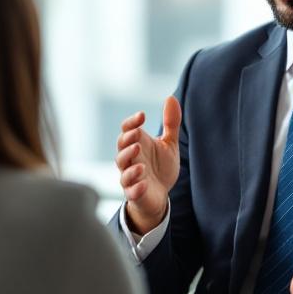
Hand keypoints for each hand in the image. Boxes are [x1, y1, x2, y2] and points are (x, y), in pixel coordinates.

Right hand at [117, 96, 181, 232]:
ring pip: (123, 170)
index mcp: (137, 144)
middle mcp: (130, 159)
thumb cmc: (160, 168)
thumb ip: (171, 123)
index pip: (127, 130)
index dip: (131, 122)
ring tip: (141, 163)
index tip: (142, 115)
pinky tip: (144, 184)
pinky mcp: (135, 193)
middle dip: (127, 141)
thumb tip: (171, 97)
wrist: (160, 196)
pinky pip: (130, 191)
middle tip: (137, 135)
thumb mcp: (169, 144)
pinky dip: (135, 188)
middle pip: (121, 148)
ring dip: (130, 165)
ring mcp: (131, 177)